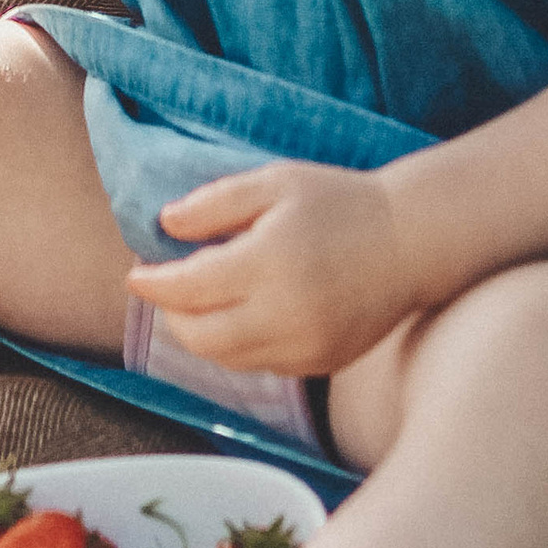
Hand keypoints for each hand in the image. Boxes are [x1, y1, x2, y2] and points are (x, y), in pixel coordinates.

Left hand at [126, 158, 421, 375]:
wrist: (411, 243)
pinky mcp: (320, 364)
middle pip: (199, 336)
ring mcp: (304, 347)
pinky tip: (238, 315)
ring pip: (227, 358)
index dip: (153, 283)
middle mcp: (284, 316)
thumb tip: (164, 226)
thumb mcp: (274, 183)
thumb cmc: (339, 203)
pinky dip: (236, 346)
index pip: (188, 289)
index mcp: (268, 265)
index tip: (136, 272)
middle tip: (164, 286)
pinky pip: (260, 365)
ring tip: (197, 300)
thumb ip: (215, 204)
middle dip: (172, 314)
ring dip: (201, 333)